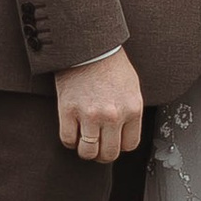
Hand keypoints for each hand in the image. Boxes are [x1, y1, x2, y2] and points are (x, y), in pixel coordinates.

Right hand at [56, 45, 142, 160]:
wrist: (88, 46)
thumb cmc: (110, 64)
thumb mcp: (131, 88)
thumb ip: (130, 112)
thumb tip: (124, 134)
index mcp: (132, 109)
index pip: (129, 145)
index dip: (120, 145)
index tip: (113, 141)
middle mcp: (113, 115)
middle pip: (109, 153)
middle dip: (103, 153)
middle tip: (98, 146)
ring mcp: (90, 114)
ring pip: (87, 152)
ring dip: (86, 150)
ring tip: (84, 141)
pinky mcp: (68, 110)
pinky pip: (68, 140)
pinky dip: (69, 140)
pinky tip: (73, 130)